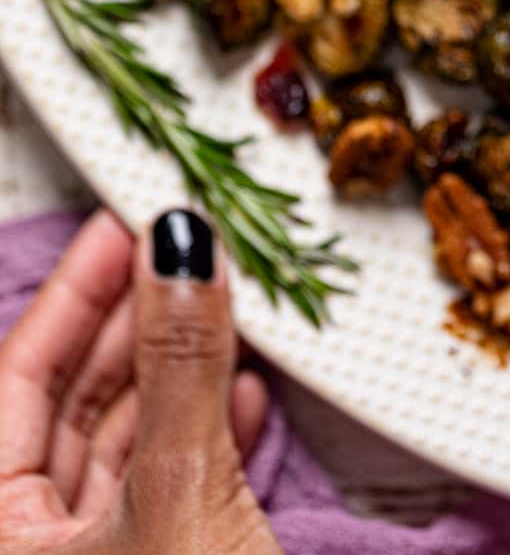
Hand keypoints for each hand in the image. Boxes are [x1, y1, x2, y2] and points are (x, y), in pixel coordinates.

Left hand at [0, 207, 282, 554]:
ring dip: (179, 372)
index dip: (72, 295)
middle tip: (175, 250)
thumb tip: (180, 256)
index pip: (15, 379)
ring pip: (124, 442)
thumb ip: (181, 365)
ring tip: (216, 301)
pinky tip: (245, 390)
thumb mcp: (181, 488)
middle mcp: (29, 553)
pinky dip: (206, 433)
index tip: (117, 229)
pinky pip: (167, 487)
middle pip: (68, 406)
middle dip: (132, 324)